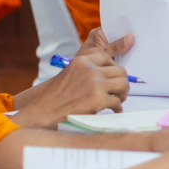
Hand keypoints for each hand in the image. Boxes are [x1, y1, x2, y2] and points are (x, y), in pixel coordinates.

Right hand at [6, 34, 133, 127]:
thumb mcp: (71, 73)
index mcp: (83, 61)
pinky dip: (117, 107)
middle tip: (119, 91)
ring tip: (118, 99)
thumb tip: (109, 75)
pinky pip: (117, 102)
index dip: (114, 69)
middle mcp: (90, 70)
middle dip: (122, 82)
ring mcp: (95, 84)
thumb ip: (87, 71)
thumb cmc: (57, 95)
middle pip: (120, 71)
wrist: (44, 110)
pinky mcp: (98, 99)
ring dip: (123, 93)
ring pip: (123, 84)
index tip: (114, 77)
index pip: (108, 58)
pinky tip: (113, 110)